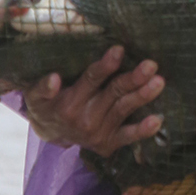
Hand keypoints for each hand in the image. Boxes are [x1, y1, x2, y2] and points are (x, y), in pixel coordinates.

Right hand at [22, 45, 164, 155]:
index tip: (120, 50)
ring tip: (159, 82)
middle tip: (151, 65)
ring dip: (142, 96)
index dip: (105, 66)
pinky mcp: (108, 143)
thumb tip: (53, 78)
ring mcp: (98, 133)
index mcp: (69, 104)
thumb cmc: (47, 104)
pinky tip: (158, 120)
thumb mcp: (36, 97)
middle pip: (113, 94)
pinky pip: (127, 136)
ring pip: (124, 109)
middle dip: (132, 79)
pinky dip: (143, 130)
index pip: (90, 81)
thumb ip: (41, 88)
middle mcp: (85, 120)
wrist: (51, 134)